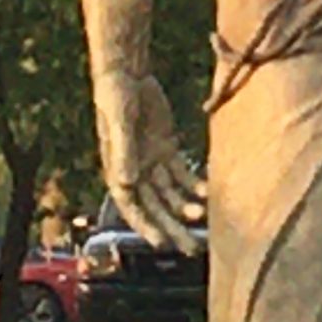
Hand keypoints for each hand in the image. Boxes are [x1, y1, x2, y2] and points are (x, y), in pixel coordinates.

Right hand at [93, 69, 205, 254]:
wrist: (126, 73)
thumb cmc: (115, 97)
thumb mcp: (119, 123)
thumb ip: (124, 152)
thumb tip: (127, 182)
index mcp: (117, 170)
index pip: (132, 206)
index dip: (146, 226)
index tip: (161, 243)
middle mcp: (135, 171)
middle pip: (155, 207)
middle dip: (172, 228)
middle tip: (190, 248)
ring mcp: (152, 161)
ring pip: (171, 193)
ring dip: (185, 208)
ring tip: (201, 218)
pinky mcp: (167, 148)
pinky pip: (182, 173)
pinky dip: (194, 184)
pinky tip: (207, 193)